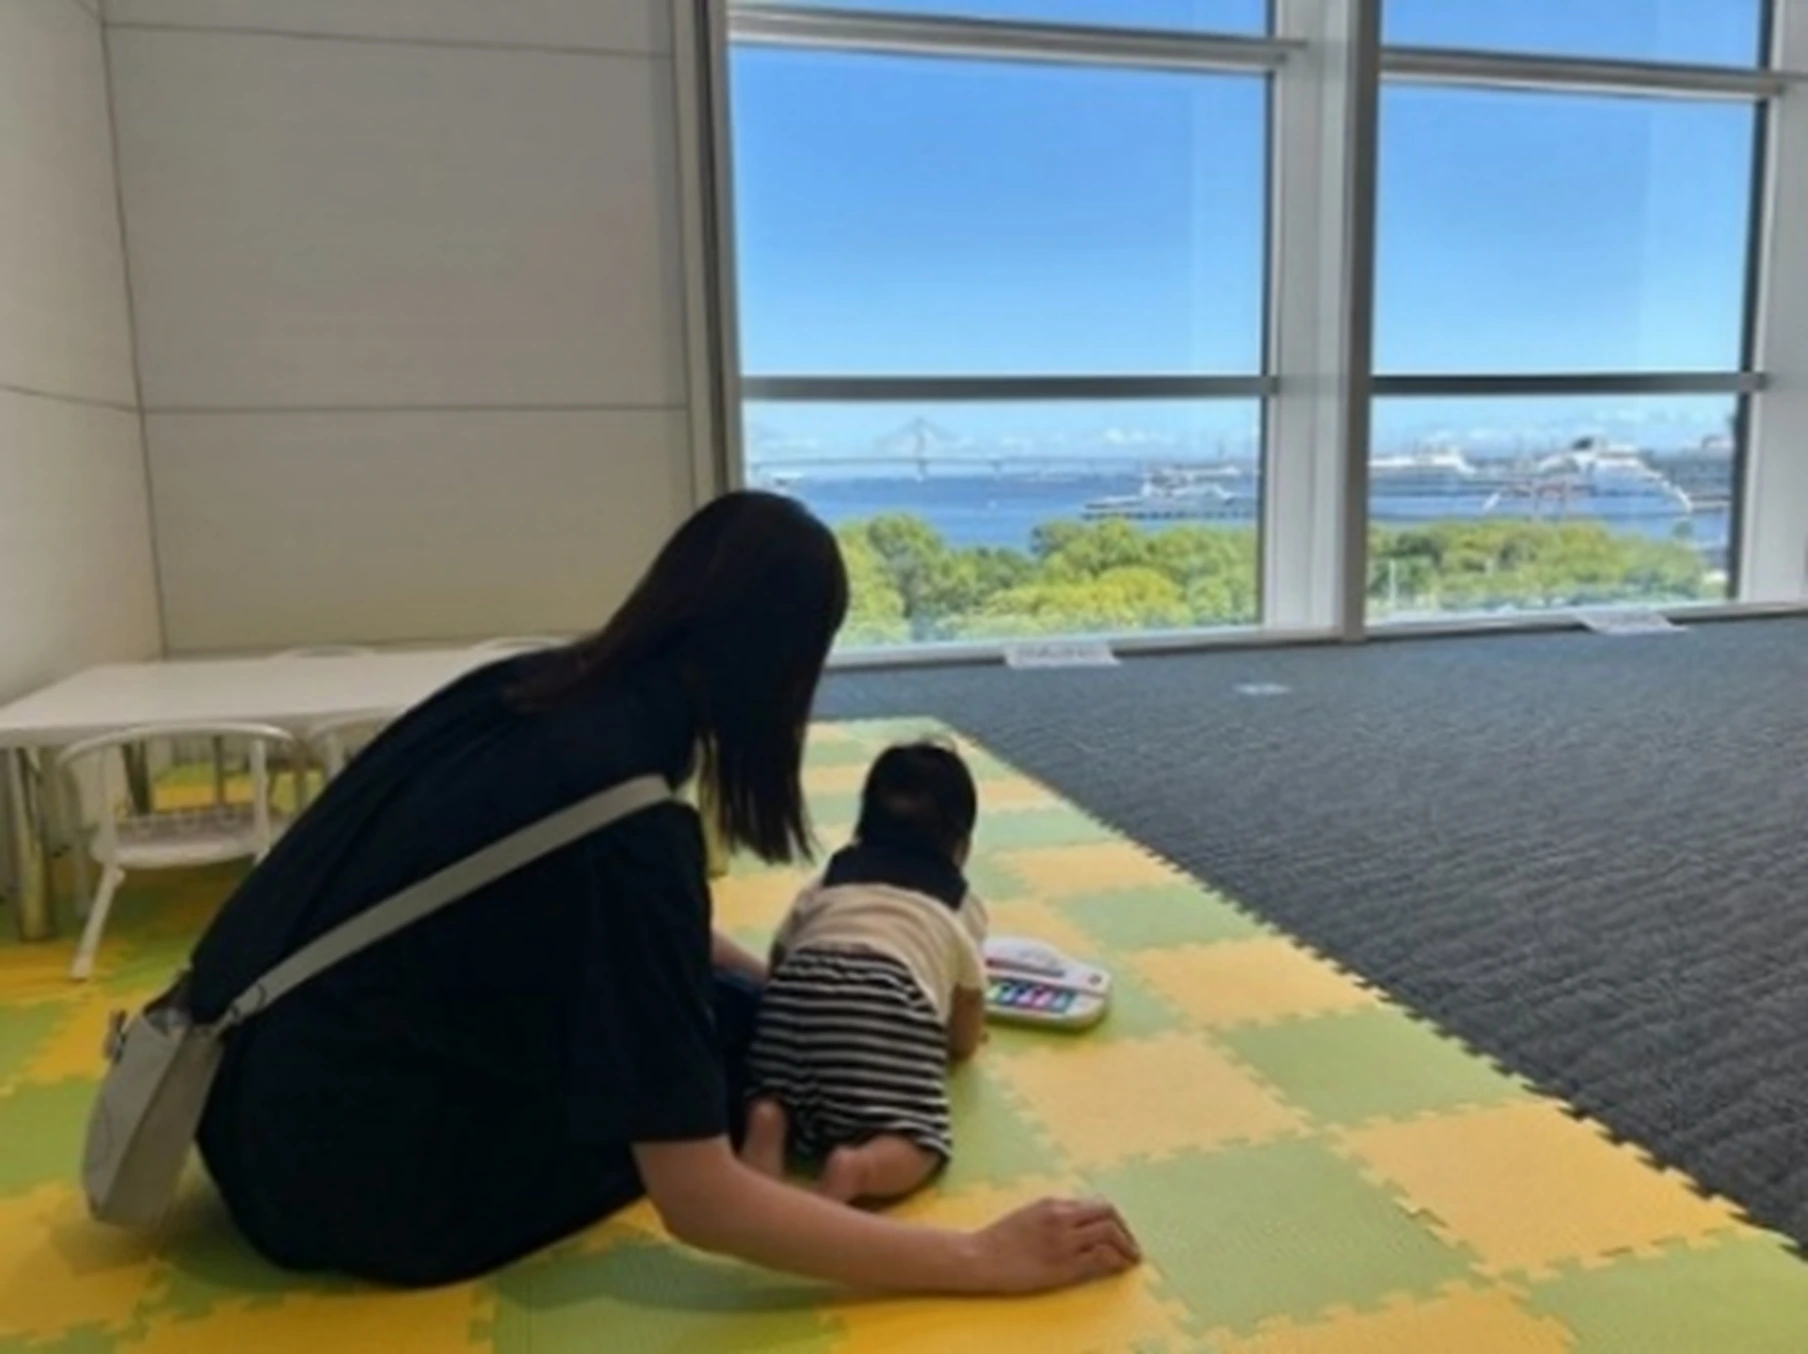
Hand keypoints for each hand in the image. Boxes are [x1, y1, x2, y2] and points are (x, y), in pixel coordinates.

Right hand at [967, 1198, 1139, 1294]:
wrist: (979, 1257)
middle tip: (1131, 1247)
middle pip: (1109, 1214)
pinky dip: (1116, 1261)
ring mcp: (1063, 1241)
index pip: (1096, 1204)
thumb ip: (1054, 1213)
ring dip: (1127, 1247)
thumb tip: (1079, 1219)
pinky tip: (1119, 1268)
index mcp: (1053, 1203)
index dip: (1115, 1218)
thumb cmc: (999, 1239)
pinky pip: (1100, 1258)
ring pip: (1109, 1234)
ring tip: (1131, 1259)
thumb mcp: (1029, 1214)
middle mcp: (1062, 1217)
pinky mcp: (1063, 1265)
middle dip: (1126, 1230)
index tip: (1120, 1231)